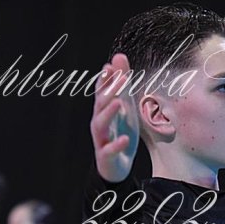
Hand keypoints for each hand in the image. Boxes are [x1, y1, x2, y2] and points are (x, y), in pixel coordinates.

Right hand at [90, 53, 139, 182]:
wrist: (117, 167)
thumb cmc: (119, 132)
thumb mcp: (124, 107)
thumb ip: (122, 84)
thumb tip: (118, 56)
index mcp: (103, 111)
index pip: (102, 92)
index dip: (106, 80)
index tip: (110, 66)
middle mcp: (99, 123)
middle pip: (100, 105)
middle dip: (109, 91)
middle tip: (120, 79)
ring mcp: (102, 140)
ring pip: (100, 125)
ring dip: (109, 113)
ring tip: (119, 103)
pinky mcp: (106, 157)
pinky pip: (109, 150)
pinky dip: (116, 144)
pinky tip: (125, 139)